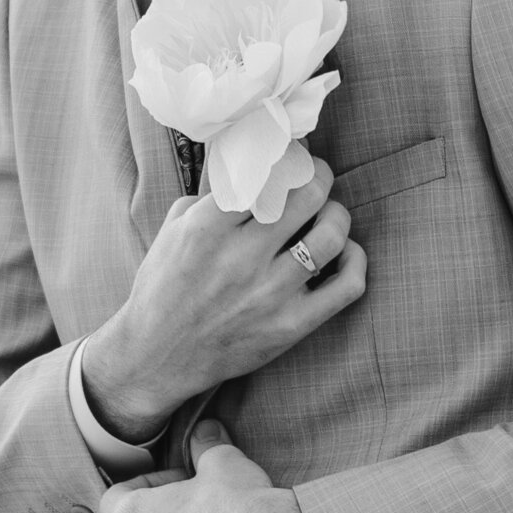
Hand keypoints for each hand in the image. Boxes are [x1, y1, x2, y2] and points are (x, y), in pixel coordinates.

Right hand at [83, 157, 365, 440]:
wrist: (157, 357)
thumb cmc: (163, 290)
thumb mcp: (172, 232)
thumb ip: (209, 199)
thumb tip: (250, 172)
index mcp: (207, 229)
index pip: (264, 176)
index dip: (288, 158)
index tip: (293, 155)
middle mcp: (241, 259)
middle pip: (307, 198)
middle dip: (319, 177)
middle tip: (316, 177)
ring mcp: (270, 295)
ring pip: (331, 237)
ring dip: (337, 216)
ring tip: (328, 214)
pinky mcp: (291, 326)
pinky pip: (347, 286)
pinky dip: (355, 261)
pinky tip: (344, 252)